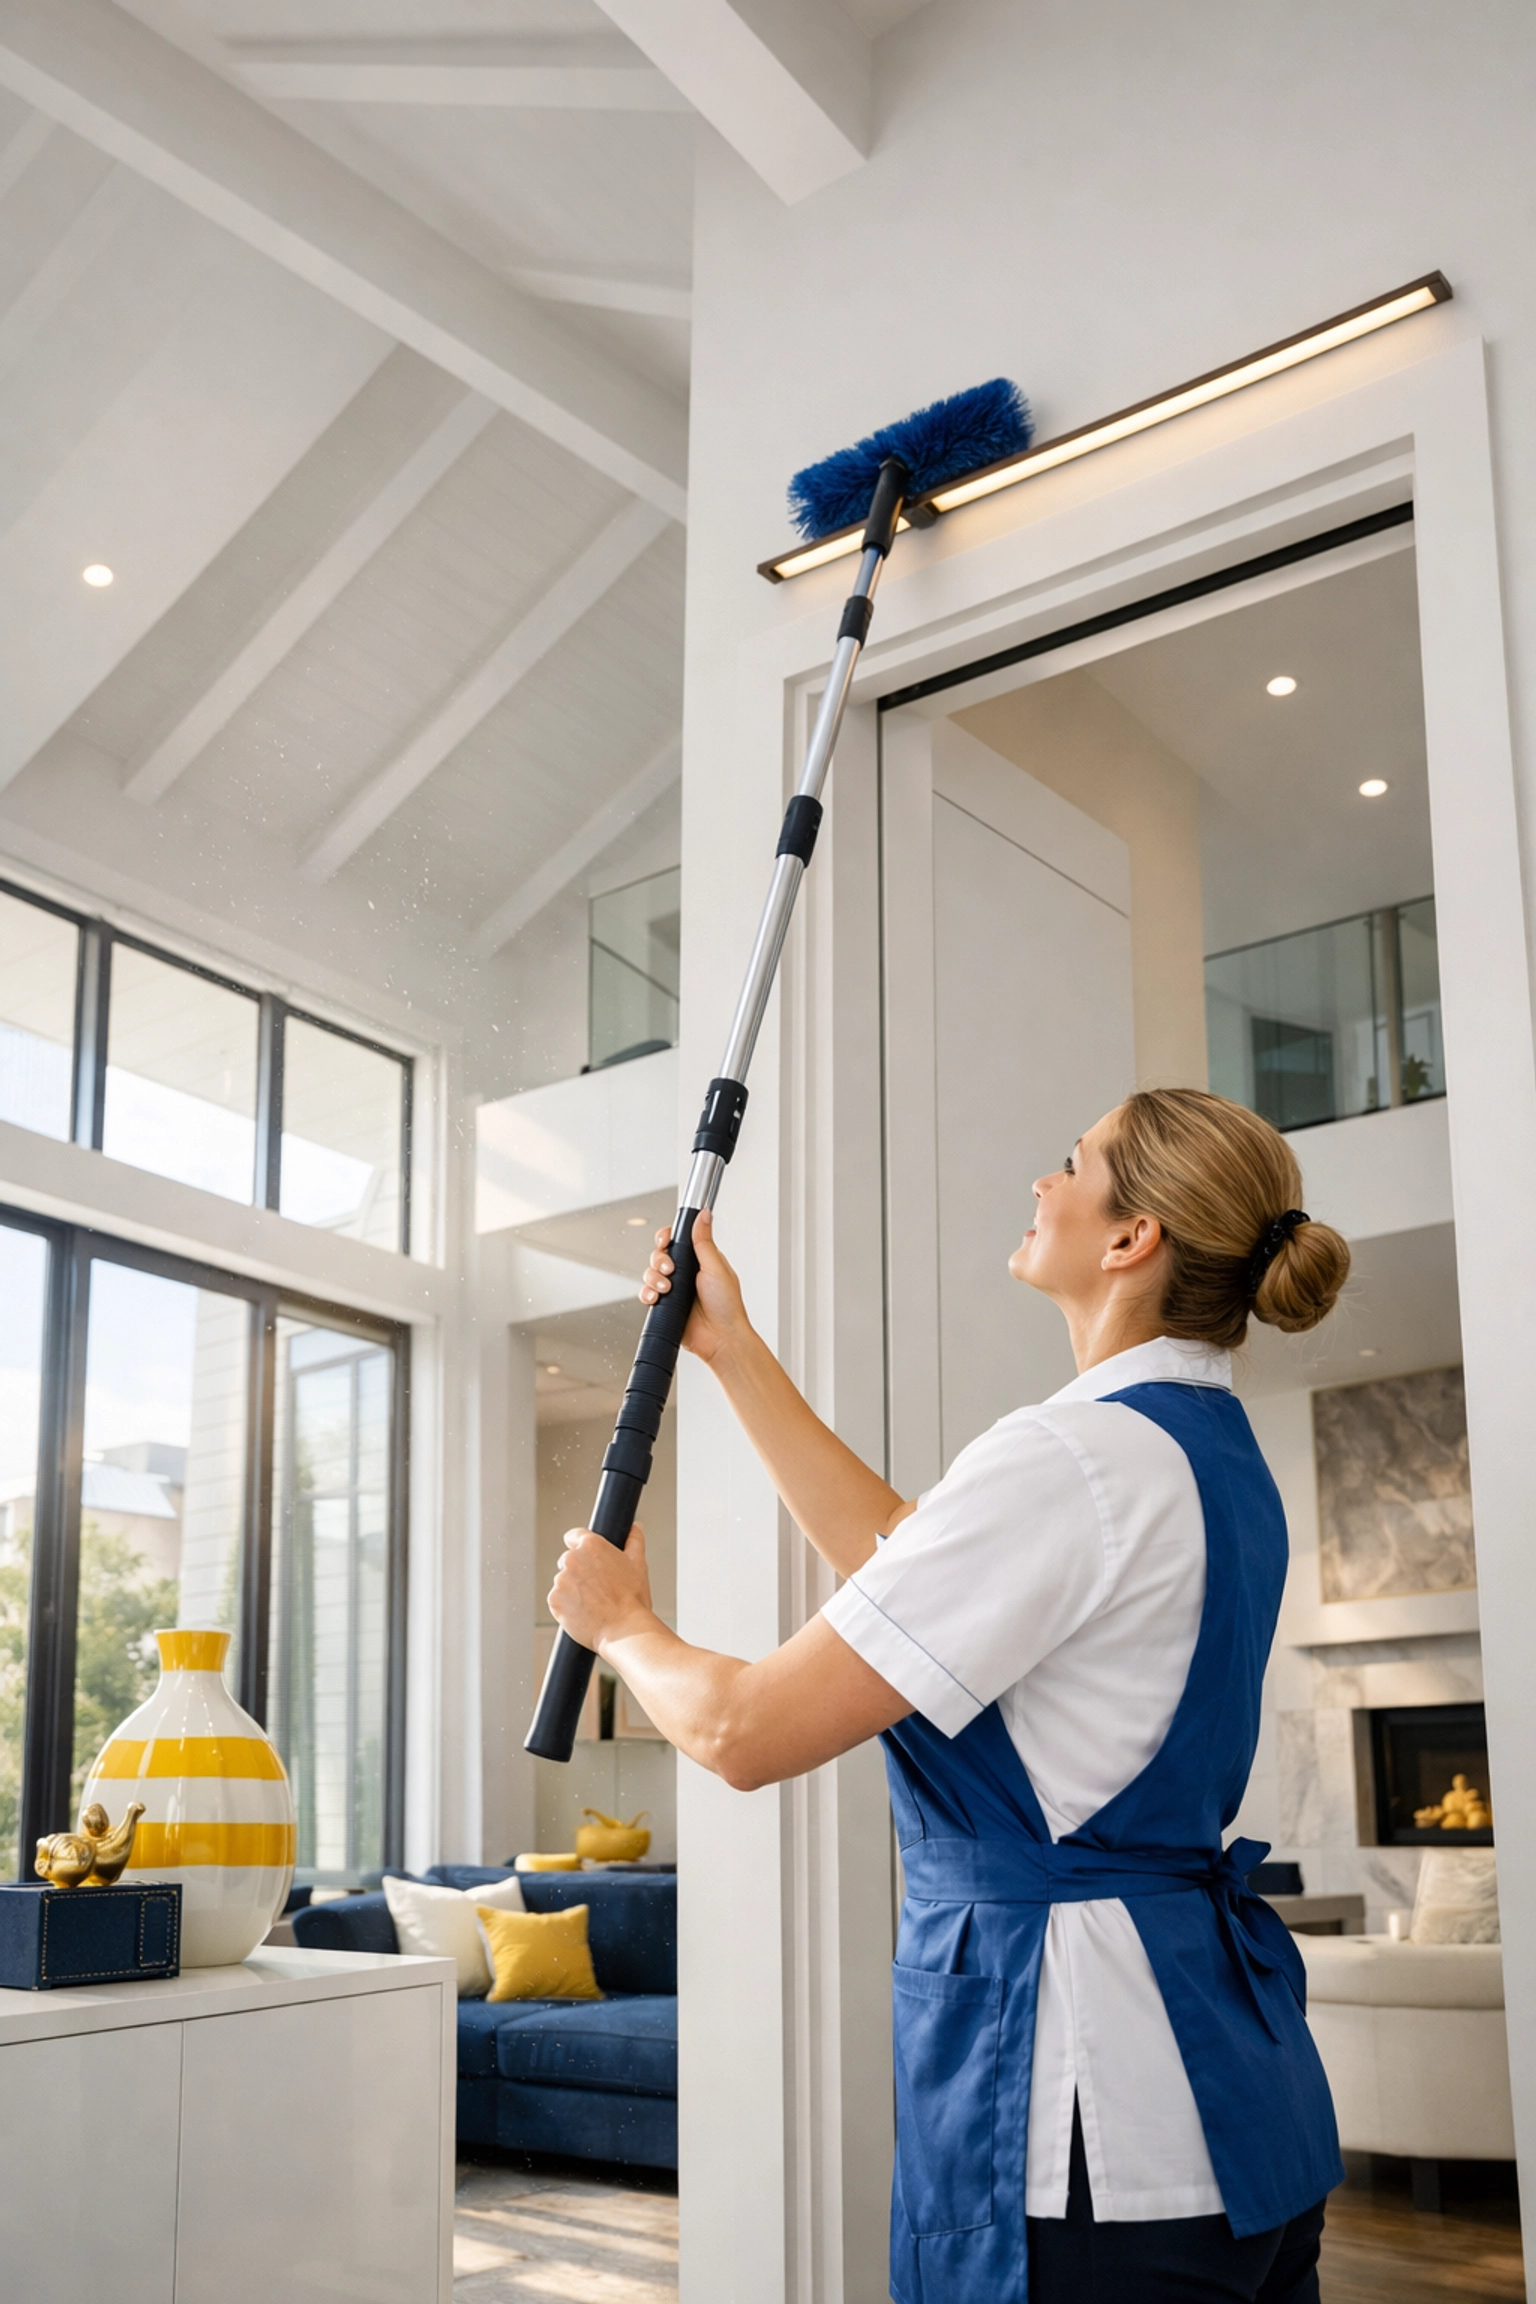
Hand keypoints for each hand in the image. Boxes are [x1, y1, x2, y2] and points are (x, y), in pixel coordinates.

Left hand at [549, 1525, 654, 1652]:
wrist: (624, 1631)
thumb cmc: (633, 1600)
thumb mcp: (638, 1564)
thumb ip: (634, 1541)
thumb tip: (635, 1527)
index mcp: (591, 1545)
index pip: (574, 1535)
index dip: (580, 1545)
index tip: (587, 1558)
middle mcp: (572, 1559)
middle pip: (568, 1560)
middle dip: (579, 1571)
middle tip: (598, 1587)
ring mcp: (560, 1580)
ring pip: (563, 1581)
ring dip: (573, 1589)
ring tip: (593, 1603)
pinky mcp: (554, 1601)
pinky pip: (558, 1600)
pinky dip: (567, 1606)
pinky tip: (584, 1612)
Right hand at [639, 1207, 749, 1364]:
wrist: (721, 1338)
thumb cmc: (727, 1306)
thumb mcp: (716, 1267)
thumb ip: (704, 1241)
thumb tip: (704, 1214)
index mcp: (699, 1259)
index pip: (676, 1240)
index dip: (667, 1237)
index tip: (665, 1240)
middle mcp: (685, 1273)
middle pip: (659, 1255)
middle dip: (660, 1260)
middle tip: (670, 1269)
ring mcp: (674, 1290)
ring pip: (650, 1274)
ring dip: (654, 1278)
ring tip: (667, 1288)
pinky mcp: (665, 1306)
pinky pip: (647, 1294)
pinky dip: (648, 1294)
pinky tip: (656, 1298)